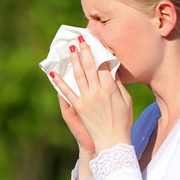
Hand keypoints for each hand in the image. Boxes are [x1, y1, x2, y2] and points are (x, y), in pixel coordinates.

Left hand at [51, 36, 132, 152]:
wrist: (112, 141)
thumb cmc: (123, 122)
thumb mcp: (127, 101)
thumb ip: (119, 85)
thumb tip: (112, 71)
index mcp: (111, 89)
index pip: (104, 65)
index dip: (100, 52)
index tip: (96, 42)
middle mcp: (97, 91)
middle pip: (90, 66)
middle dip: (85, 51)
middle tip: (80, 38)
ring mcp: (86, 99)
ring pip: (78, 75)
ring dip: (74, 61)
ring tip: (70, 49)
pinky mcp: (78, 107)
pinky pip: (67, 92)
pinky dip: (59, 82)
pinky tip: (53, 73)